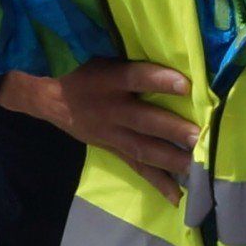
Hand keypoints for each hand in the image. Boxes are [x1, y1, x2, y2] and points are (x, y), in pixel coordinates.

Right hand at [0, 60, 199, 197]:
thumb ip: (128, 58)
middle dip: (173, 130)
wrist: (45, 95)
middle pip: (145, 121)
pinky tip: (177, 196)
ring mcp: (110, 134)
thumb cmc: (80, 67)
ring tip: (198, 168)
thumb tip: (171, 50)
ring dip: (172, 160)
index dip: (158, 81)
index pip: (135, 78)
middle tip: (200, 137)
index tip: (185, 85)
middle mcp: (110, 109)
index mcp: (107, 80)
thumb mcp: (99, 54)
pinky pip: (136, 168)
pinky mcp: (111, 149)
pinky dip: (157, 182)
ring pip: (144, 149)